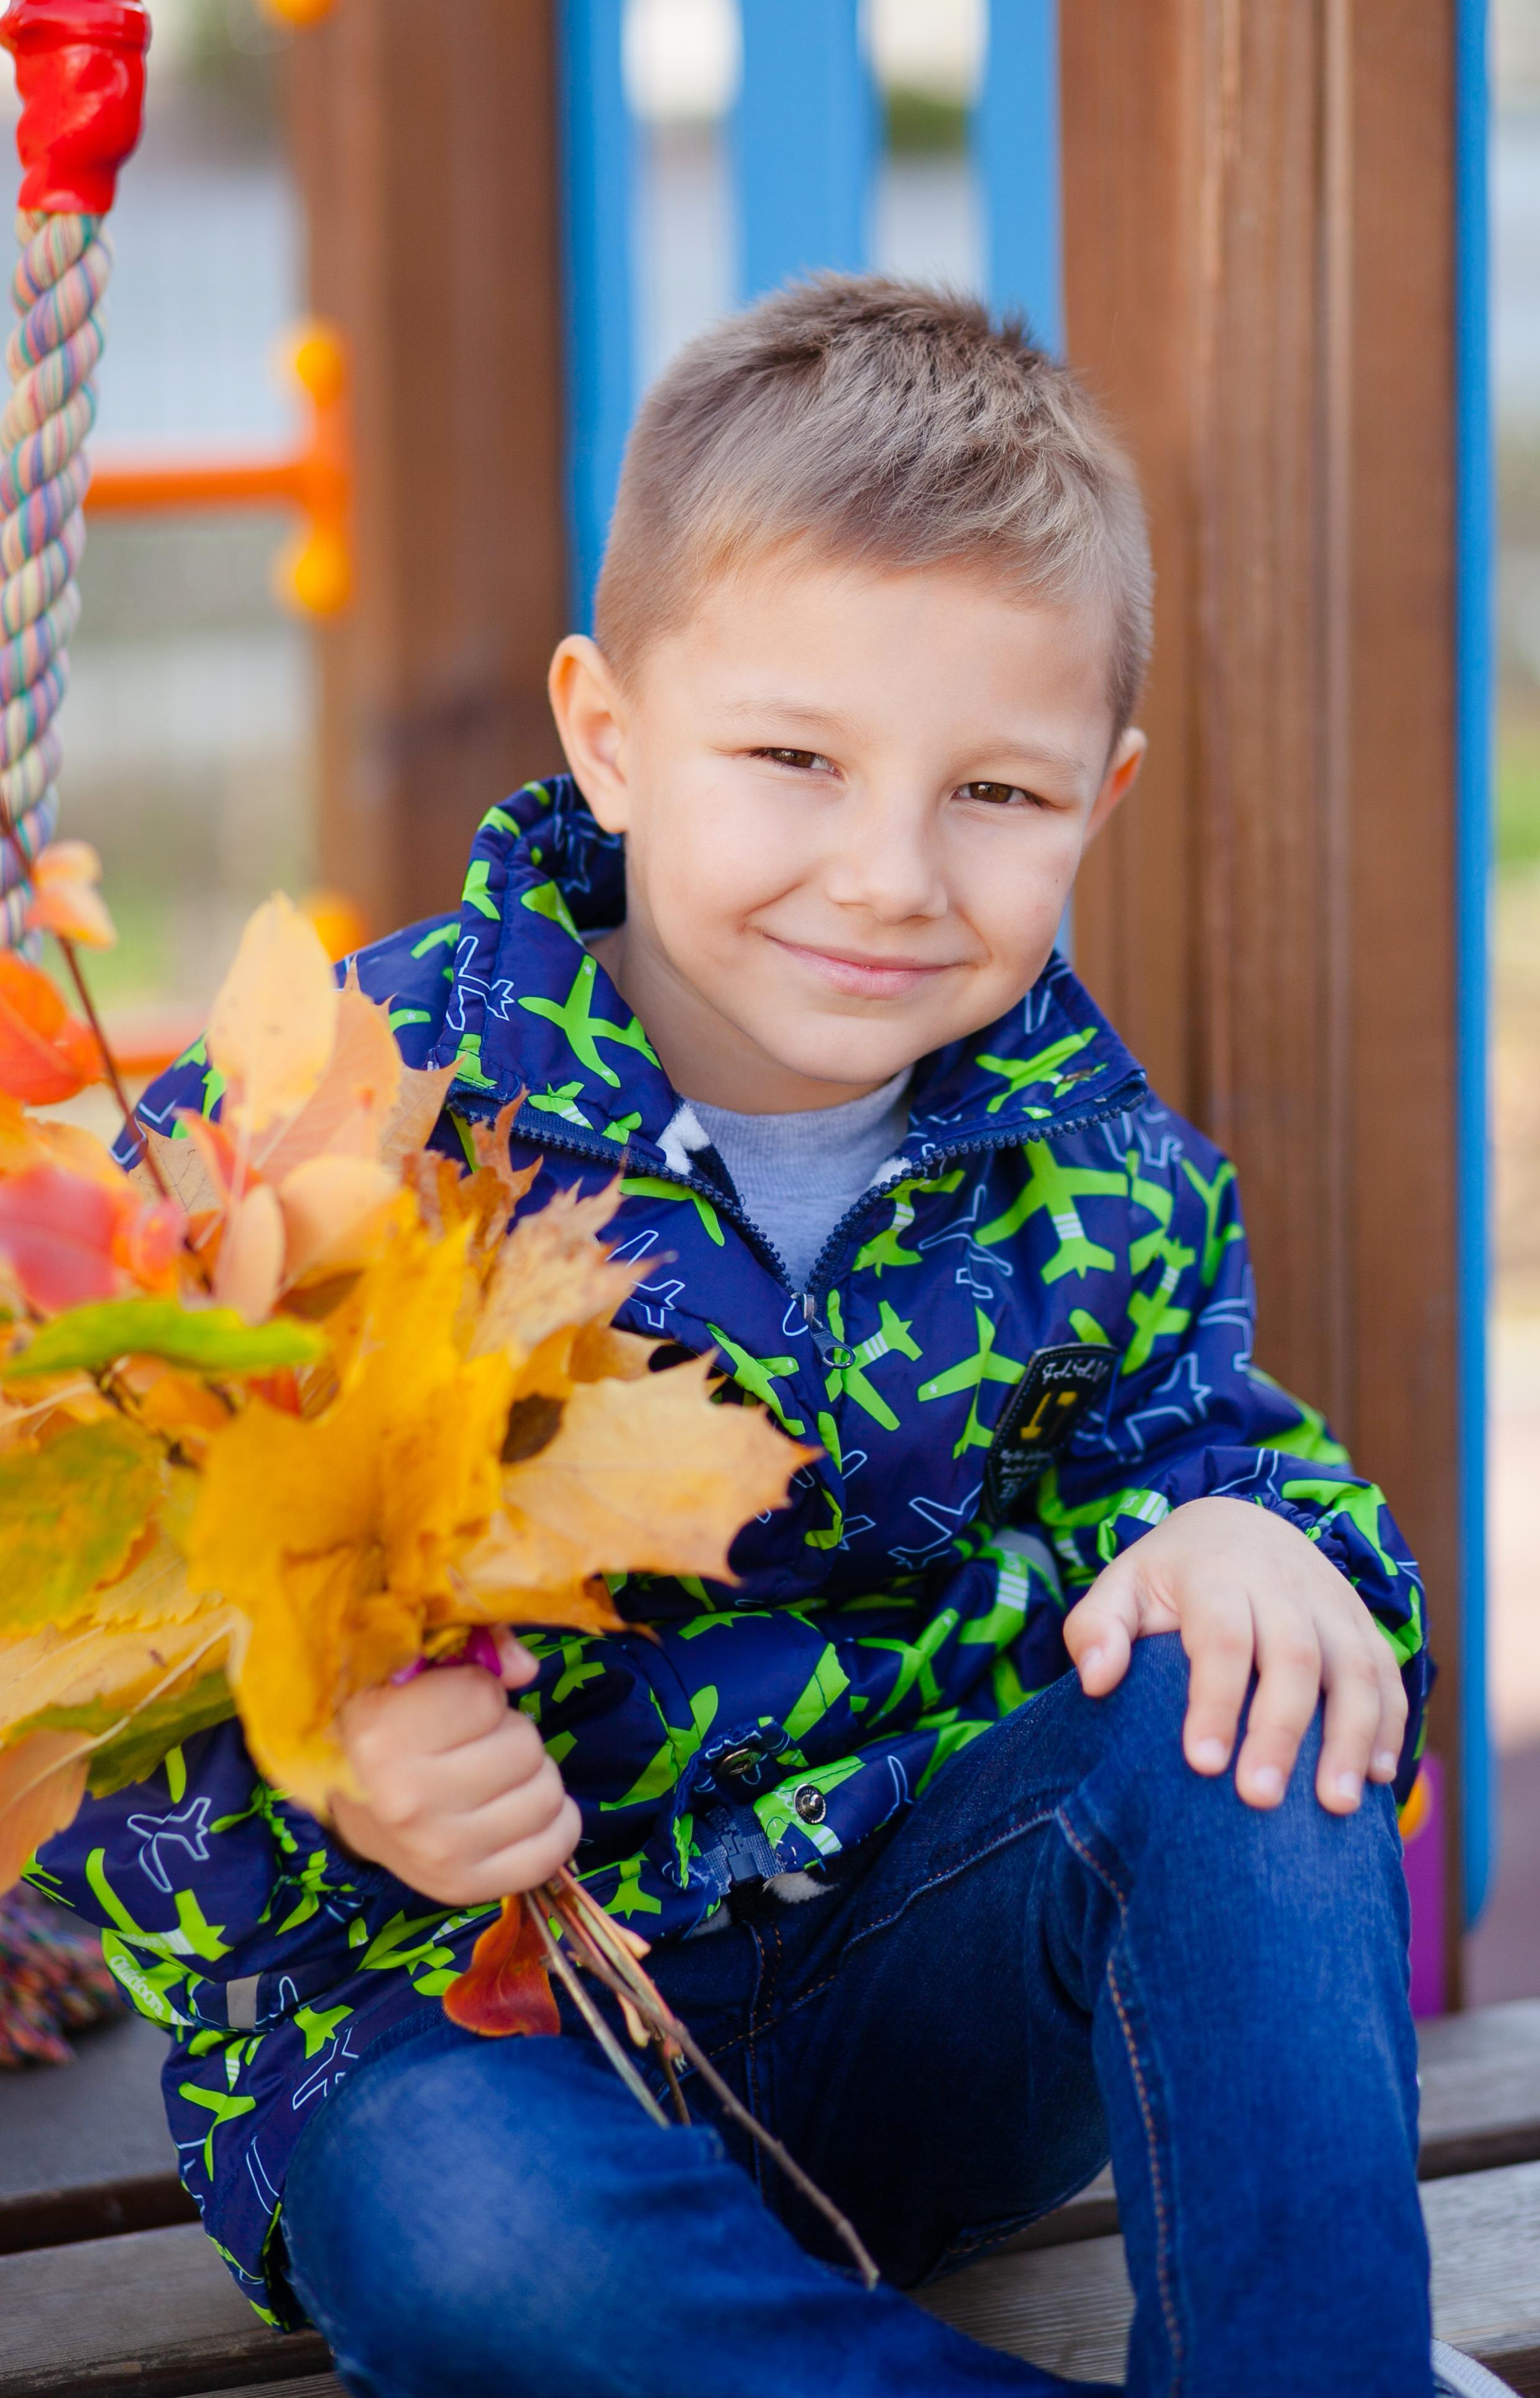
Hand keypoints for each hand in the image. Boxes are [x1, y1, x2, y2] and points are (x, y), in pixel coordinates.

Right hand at [330, 1631, 580, 1903]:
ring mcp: (439, 1851)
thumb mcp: (412, 1671)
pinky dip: (554, 1823)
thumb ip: (472, 1649)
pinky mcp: (464, 1887)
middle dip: (509, 1734)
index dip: (479, 1692)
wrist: (354, 1805)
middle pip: (525, 1746)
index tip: (451, 1705)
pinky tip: (520, 1808)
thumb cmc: (390, 1724)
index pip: (485, 1695)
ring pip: (547, 1793)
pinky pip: (552, 1849)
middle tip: (476, 1744)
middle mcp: (408, 1800)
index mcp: (383, 1734)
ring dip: (531, 1776)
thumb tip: (525, 1668)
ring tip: (493, 1775)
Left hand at [1062, 1497, 1407, 1813]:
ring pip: (1356, 1667)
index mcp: (1216, 1572)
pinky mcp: (1361, 1621)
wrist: (1236, 1521)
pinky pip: (1388, 1672)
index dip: (1215, 1701)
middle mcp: (1282, 1583)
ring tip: (1336, 1805)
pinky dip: (1390, 1724)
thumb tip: (1095, 1680)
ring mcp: (1330, 1601)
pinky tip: (1379, 1777)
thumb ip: (1095, 1627)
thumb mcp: (1120, 1585)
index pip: (1221, 1637)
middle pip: (1294, 1657)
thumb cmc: (1169, 1575)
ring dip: (1352, 1738)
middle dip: (1281, 1732)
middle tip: (1260, 1799)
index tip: (1201, 1764)